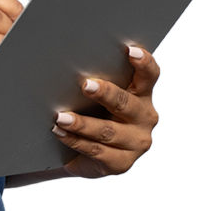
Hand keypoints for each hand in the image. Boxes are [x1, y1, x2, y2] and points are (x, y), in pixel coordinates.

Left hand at [51, 46, 159, 179]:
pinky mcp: (121, 163)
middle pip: (125, 103)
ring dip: (81, 123)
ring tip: (60, 116)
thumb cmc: (90, 111)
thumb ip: (92, 73)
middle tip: (85, 85)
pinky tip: (60, 132)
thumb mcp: (96, 92)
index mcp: (141, 94)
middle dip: (105, 93)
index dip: (143, 63)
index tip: (130, 50)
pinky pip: (96, 151)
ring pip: (108, 131)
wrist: (83, 150)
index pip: (149, 75)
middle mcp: (144, 117)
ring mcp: (135, 142)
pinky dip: (75, 141)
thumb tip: (60, 46)